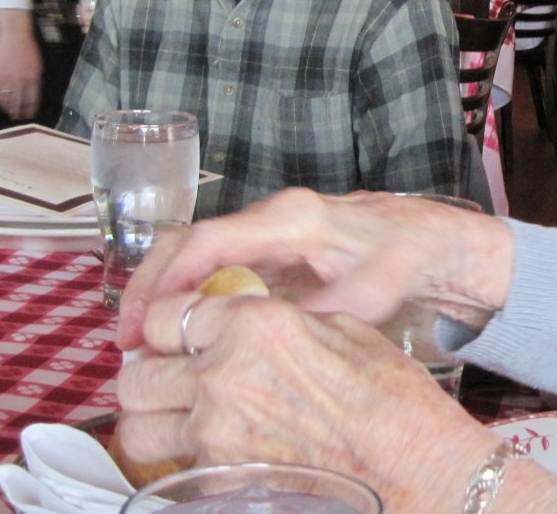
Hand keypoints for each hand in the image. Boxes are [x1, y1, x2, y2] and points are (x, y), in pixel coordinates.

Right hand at [0, 9, 41, 119]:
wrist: (15, 35)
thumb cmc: (29, 49)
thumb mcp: (37, 65)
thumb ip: (35, 79)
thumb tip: (32, 93)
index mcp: (34, 77)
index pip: (32, 99)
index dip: (30, 109)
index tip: (29, 116)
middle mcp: (21, 79)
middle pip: (18, 101)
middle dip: (18, 112)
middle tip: (17, 118)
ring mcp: (7, 77)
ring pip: (6, 98)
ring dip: (6, 107)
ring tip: (7, 113)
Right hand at [116, 189, 515, 351]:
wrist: (432, 240)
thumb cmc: (405, 257)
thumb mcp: (372, 292)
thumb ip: (322, 313)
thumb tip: (271, 338)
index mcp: (292, 218)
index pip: (209, 239)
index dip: (168, 279)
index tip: (142, 322)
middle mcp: (273, 215)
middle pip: (189, 240)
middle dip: (150, 284)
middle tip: (124, 338)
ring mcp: (270, 228)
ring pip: (197, 251)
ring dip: (165, 290)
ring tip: (140, 342)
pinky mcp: (273, 245)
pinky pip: (217, 263)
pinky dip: (190, 293)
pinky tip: (181, 330)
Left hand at [117, 293, 514, 511]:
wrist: (413, 466)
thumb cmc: (392, 401)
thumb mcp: (343, 329)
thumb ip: (282, 320)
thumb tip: (255, 321)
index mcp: (253, 324)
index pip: (167, 314)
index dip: (167, 323)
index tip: (173, 332)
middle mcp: (223, 375)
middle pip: (138, 375)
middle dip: (150, 374)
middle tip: (169, 376)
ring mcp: (216, 433)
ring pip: (137, 428)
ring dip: (152, 420)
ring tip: (175, 417)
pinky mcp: (220, 482)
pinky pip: (171, 469)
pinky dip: (179, 459)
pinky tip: (208, 450)